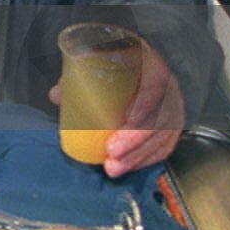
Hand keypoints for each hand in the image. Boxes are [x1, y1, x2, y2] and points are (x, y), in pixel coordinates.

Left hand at [49, 42, 184, 177]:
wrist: (139, 62)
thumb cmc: (117, 62)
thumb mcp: (99, 60)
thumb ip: (79, 76)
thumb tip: (56, 95)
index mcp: (153, 67)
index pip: (155, 90)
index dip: (143, 110)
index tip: (124, 125)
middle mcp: (168, 89)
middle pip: (159, 120)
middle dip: (135, 142)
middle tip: (111, 153)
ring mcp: (173, 109)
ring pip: (162, 138)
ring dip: (137, 157)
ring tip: (113, 168)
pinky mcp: (171, 126)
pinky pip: (164, 147)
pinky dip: (146, 159)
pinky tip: (128, 167)